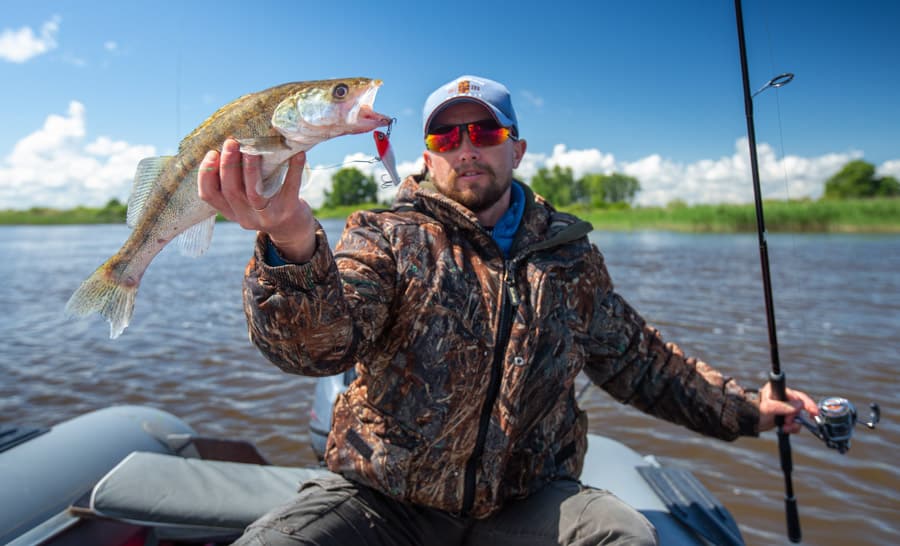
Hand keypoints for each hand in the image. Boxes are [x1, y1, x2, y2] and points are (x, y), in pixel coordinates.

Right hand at [198, 138, 315, 261]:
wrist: (293, 230)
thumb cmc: (266, 204)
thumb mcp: (245, 200)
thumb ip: (236, 181)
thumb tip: (229, 144)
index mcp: (231, 211)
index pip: (209, 195)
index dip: (206, 174)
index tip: (211, 153)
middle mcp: (245, 217)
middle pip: (231, 191)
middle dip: (229, 165)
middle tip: (231, 142)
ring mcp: (267, 216)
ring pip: (254, 194)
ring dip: (250, 169)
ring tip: (252, 148)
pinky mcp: (289, 211)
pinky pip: (290, 188)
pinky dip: (294, 169)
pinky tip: (298, 154)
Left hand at [757, 382, 818, 433]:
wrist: (748, 422)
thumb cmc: (754, 411)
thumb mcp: (768, 408)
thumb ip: (783, 406)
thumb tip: (799, 405)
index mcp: (778, 390)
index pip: (797, 395)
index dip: (807, 404)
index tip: (813, 412)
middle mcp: (783, 398)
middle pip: (800, 407)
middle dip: (796, 416)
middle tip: (788, 421)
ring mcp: (785, 408)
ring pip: (798, 416)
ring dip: (793, 424)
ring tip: (784, 427)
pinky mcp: (785, 417)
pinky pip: (795, 423)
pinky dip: (792, 428)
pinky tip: (784, 429)